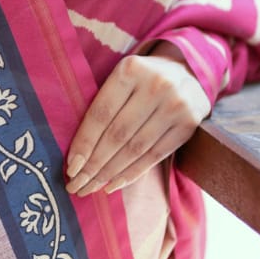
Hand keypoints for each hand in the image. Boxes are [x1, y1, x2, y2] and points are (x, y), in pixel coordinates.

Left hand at [65, 43, 209, 196]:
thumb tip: (76, 150)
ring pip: (135, 149)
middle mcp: (155, 86)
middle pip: (117, 134)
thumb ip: (104, 102)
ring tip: (91, 188)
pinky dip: (132, 173)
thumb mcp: (123, 77)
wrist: (189, 73)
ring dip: (110, 173)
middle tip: (76, 186)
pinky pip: (155, 156)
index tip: (70, 167)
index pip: (101, 114)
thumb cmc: (142, 79)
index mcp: (130, 70)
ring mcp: (175, 106)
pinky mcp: (188, 125)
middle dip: (94, 165)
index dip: (84, 143)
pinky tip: (114, 184)